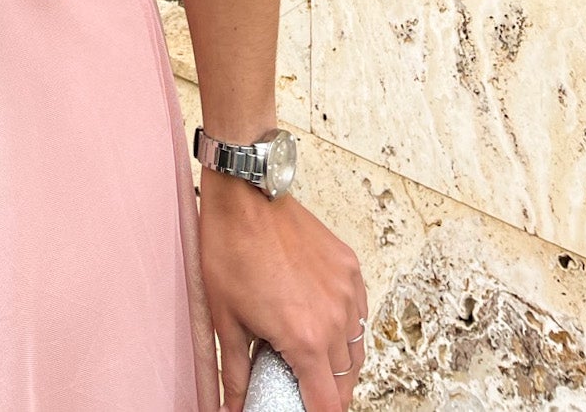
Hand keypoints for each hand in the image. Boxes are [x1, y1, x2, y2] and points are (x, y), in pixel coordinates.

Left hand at [197, 171, 367, 410]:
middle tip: (306, 393)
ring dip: (342, 364)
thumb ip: (235, 372)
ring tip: (316, 364)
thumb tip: (231, 405)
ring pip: (357, 347)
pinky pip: (359, 311)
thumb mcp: (225, 319)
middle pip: (346, 380)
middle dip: (329, 395)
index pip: (327, 403)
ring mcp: (346, 290)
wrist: (246, 194)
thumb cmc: (231, 249)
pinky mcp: (349, 267)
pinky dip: (348, 327)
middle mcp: (334, 318)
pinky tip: (327, 325)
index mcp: (305, 339)